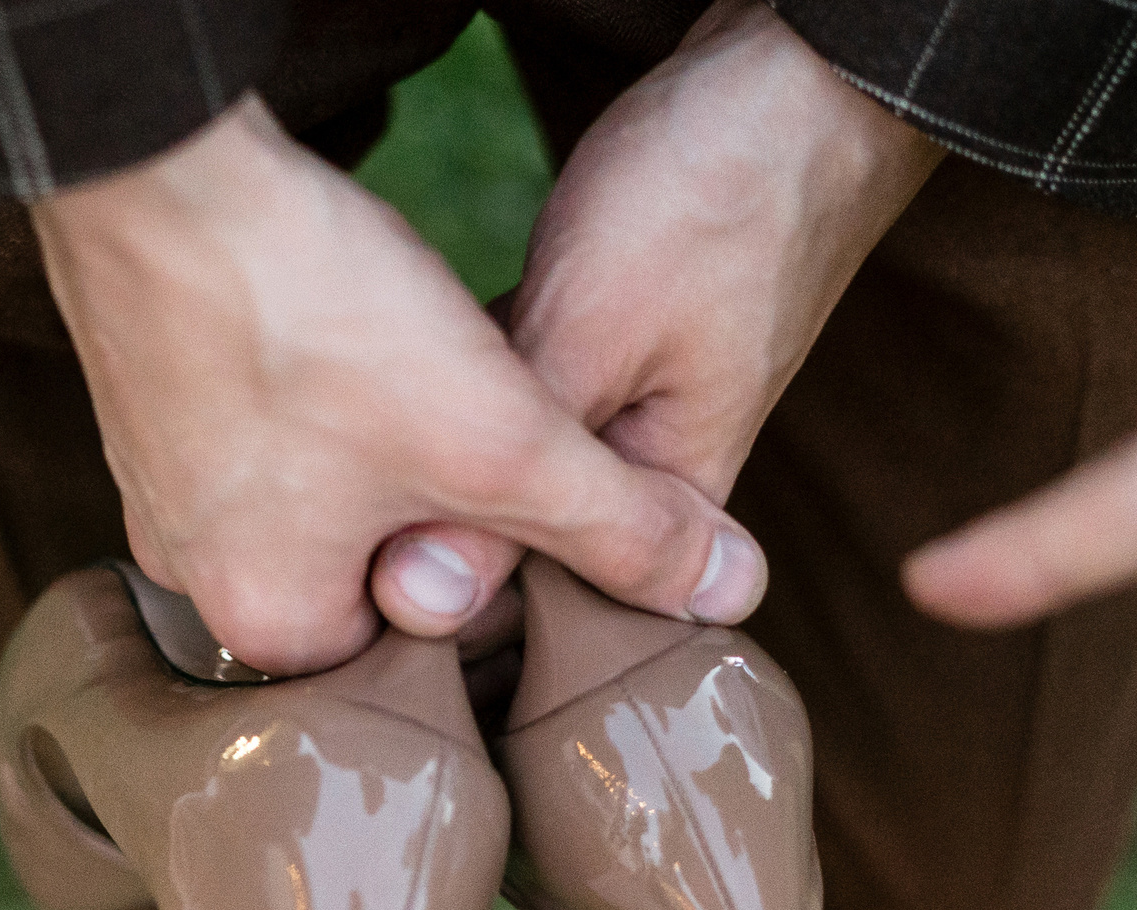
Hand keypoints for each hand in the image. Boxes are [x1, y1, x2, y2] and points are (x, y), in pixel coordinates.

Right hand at [31, 97, 763, 673]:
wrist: (163, 164)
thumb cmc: (319, 319)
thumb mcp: (506, 444)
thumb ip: (620, 530)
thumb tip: (730, 595)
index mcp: (269, 627)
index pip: (424, 650)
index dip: (511, 574)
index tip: (547, 501)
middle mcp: (194, 576)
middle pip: (373, 569)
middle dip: (447, 505)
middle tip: (494, 424)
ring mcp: (161, 483)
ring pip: (325, 489)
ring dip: (392, 442)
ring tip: (431, 370)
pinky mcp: (153, 398)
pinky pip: (271, 423)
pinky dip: (327, 388)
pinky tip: (361, 331)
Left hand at [369, 0, 942, 627]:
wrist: (796, 79)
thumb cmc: (711, 206)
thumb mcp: (589, 341)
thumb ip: (515, 471)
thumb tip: (433, 597)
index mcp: (676, 510)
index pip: (542, 602)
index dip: (445, 581)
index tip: (356, 543)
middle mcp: (656, 477)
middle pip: (522, 532)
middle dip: (437, 503)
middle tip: (340, 458)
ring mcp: (629, 407)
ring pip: (511, 458)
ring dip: (445, 437)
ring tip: (354, 408)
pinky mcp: (604, 346)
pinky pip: (517, 392)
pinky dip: (468, 376)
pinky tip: (404, 349)